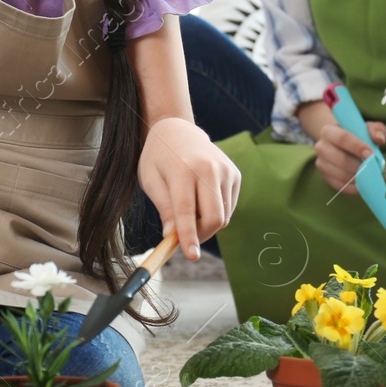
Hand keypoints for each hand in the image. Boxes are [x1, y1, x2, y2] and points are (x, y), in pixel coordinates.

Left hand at [137, 117, 240, 259]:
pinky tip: (201, 199)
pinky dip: (215, 213)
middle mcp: (209, 168)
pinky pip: (229, 208)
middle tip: (185, 239)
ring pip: (223, 216)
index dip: (189, 236)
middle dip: (200, 235)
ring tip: (188, 210)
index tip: (191, 256)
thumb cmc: (158, 158)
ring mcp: (226, 170)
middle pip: (214, 218)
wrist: (178, 130)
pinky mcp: (235, 174)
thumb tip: (171, 236)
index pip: (187, 210)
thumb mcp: (151, 180)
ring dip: (206, 224)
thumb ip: (163, 207)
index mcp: (183, 169)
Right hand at [314, 120, 385, 194]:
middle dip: (360, 166)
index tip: (371, 154)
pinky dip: (355, 187)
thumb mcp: (368, 128)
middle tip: (374, 168)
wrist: (345, 145)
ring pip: (341, 175)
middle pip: (341, 159)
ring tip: (371, 175)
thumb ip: (376, 130)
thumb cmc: (357, 135)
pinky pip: (341, 186)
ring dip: (359, 177)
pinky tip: (364, 183)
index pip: (342, 138)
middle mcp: (321, 147)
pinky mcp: (326, 177)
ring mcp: (321, 164)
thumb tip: (380, 139)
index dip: (357, 147)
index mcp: (328, 131)